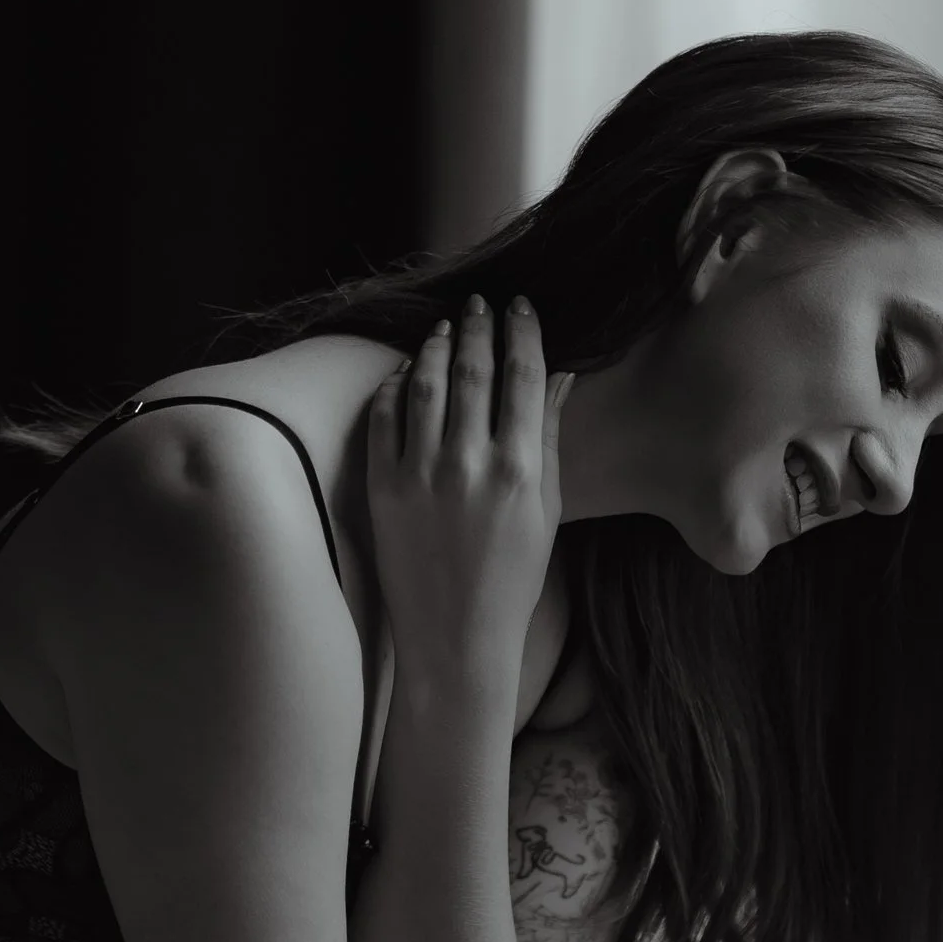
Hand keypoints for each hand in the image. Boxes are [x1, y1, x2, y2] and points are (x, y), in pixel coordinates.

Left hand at [363, 295, 569, 695]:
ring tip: (443, 330)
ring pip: (424, 384)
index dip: (521, 332)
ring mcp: (421, 474)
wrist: (457, 636)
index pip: (523, 376)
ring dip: (433, 348)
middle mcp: (470, 464)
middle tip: (478, 305)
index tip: (518, 306)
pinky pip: (384, 418)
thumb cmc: (511, 577)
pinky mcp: (383, 488)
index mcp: (519, 468)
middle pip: (473, 369)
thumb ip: (547, 438)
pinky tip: (404, 375)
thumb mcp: (546, 508)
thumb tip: (559, 376)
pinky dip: (394, 388)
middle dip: (476, 327)